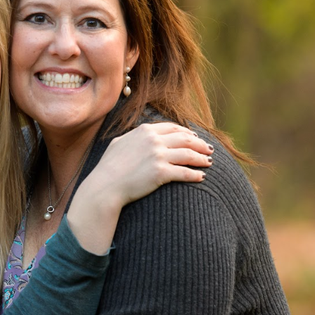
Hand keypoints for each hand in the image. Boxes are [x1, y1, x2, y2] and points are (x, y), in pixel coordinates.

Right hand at [67, 122, 212, 253]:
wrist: (105, 186)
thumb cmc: (108, 167)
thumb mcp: (118, 144)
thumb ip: (132, 137)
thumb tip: (138, 134)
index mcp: (145, 131)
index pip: (173, 128)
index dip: (187, 132)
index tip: (195, 137)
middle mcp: (153, 141)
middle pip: (186, 139)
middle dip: (200, 144)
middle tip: (209, 149)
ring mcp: (158, 156)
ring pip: (189, 155)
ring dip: (202, 158)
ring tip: (209, 162)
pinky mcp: (161, 173)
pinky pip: (185, 172)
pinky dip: (196, 174)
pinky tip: (202, 177)